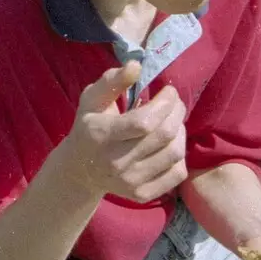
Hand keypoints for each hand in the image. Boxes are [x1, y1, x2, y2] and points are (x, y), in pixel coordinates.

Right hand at [57, 62, 187, 203]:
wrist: (80, 170)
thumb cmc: (89, 126)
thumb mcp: (92, 100)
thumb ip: (112, 81)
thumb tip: (137, 64)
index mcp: (101, 135)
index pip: (144, 122)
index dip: (165, 104)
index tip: (169, 90)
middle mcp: (115, 161)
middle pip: (164, 136)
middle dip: (177, 113)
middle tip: (175, 102)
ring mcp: (130, 181)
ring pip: (174, 154)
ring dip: (180, 132)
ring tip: (172, 121)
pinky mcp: (142, 195)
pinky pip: (176, 173)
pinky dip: (179, 155)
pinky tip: (170, 143)